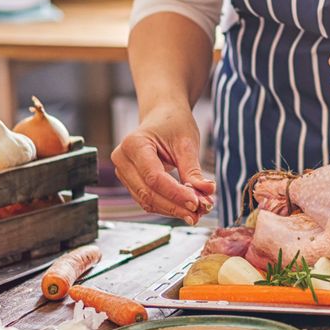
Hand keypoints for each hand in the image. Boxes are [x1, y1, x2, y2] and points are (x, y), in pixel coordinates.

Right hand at [111, 103, 216, 223]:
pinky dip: (166, 206)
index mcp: (134, 144)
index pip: (154, 177)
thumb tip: (207, 192)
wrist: (162, 115)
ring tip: (195, 214)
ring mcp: (123, 172)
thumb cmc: (173, 123)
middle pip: (148, 192)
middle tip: (198, 214)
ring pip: (146, 201)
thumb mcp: (186, 143)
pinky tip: (184, 209)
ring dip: (172, 210)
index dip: (175, 194)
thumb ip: (193, 170)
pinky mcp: (130, 182)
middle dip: (175, 206)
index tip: (197, 202)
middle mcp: (122, 159)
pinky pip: (147, 200)